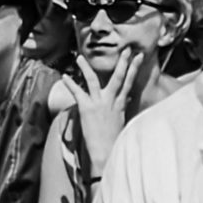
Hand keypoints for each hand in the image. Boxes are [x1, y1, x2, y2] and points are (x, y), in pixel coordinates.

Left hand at [62, 50, 142, 177]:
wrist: (106, 153)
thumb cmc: (113, 142)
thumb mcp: (121, 123)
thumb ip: (121, 108)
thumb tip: (125, 99)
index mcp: (120, 105)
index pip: (129, 83)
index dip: (134, 69)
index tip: (138, 57)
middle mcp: (111, 102)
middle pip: (119, 78)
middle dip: (123, 62)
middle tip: (126, 49)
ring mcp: (99, 104)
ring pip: (94, 81)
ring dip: (86, 68)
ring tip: (80, 57)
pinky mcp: (87, 109)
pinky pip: (77, 93)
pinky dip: (70, 84)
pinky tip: (64, 76)